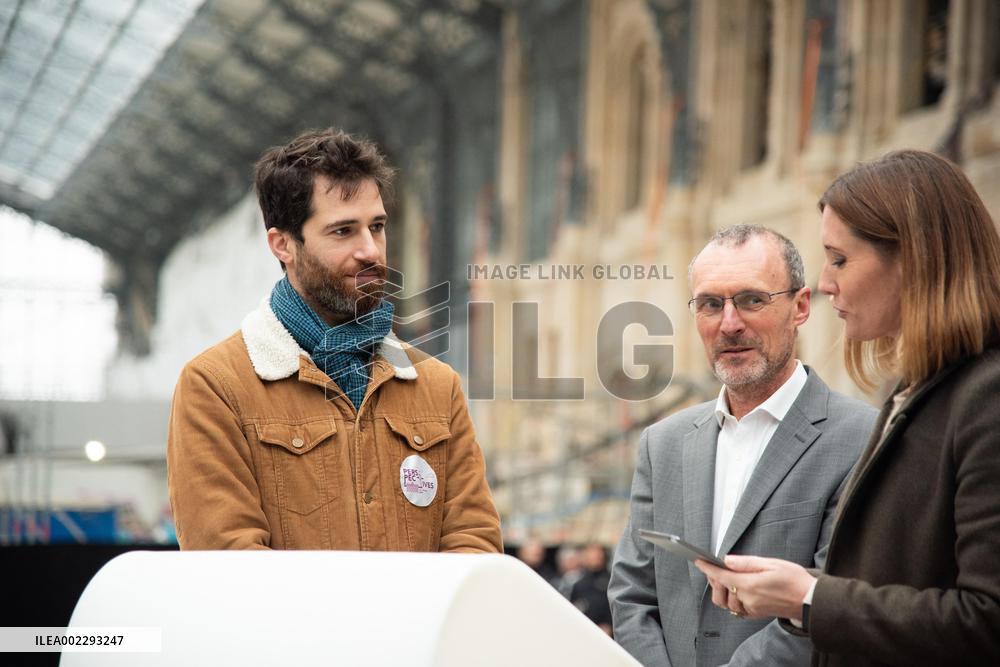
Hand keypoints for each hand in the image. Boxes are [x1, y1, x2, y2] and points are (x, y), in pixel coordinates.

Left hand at [694, 555, 815, 620]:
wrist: (810, 600)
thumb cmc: (794, 579)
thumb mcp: (771, 563)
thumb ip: (746, 562)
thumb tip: (727, 560)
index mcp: (750, 585)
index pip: (721, 577)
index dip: (708, 568)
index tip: (699, 561)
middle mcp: (748, 600)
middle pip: (720, 593)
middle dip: (714, 580)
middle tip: (715, 568)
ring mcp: (752, 609)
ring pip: (726, 603)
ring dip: (722, 590)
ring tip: (726, 578)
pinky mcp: (756, 614)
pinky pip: (736, 609)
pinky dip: (731, 599)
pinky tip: (736, 589)